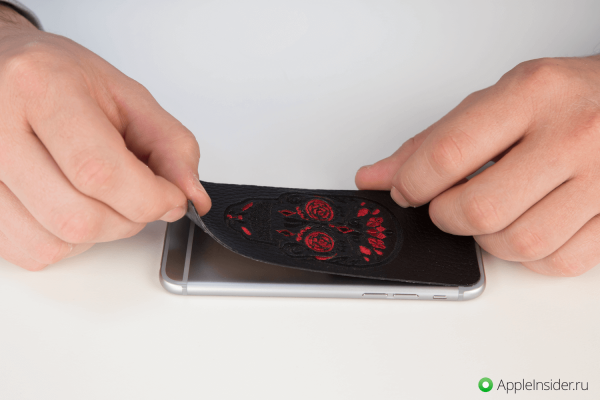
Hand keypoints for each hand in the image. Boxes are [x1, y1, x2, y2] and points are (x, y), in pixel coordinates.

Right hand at [0, 6, 210, 270]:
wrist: (3, 68)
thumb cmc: (60, 79)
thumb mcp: (127, 97)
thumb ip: (171, 146)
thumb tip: (191, 196)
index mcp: (41, 88)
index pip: (99, 171)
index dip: (149, 198)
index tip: (171, 198)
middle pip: (77, 216)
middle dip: (128, 218)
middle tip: (138, 194)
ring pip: (54, 242)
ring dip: (98, 232)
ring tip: (99, 195)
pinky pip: (31, 252)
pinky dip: (66, 242)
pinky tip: (70, 205)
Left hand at [356, 55, 599, 276]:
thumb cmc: (564, 97)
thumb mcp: (496, 100)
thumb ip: (433, 141)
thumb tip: (376, 178)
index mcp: (531, 96)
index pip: (448, 153)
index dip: (412, 183)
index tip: (406, 191)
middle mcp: (571, 135)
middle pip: (480, 209)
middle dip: (446, 217)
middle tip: (447, 204)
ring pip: (518, 244)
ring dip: (487, 240)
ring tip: (490, 214)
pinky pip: (558, 262)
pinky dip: (530, 256)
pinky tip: (526, 226)